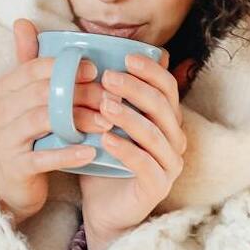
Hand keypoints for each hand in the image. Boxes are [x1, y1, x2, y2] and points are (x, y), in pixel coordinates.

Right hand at [0, 19, 111, 226]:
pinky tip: (92, 151)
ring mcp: (7, 137)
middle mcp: (1, 109)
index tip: (95, 69)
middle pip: (44, 92)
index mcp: (5, 87)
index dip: (66, 66)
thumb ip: (28, 60)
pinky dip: (69, 153)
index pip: (35, 68)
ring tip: (107, 122)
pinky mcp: (16, 165)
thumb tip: (23, 21)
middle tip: (110, 96)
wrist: (8, 183)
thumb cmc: (24, 132)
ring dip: (80, 120)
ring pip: (46, 120)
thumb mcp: (23, 95)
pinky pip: (44, 156)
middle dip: (80, 92)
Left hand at [78, 50, 186, 249]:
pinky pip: (147, 165)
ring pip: (155, 133)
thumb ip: (91, 82)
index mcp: (163, 115)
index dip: (150, 69)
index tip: (125, 57)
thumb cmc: (100, 152)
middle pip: (162, 104)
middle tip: (108, 78)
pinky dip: (127, 149)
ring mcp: (169, 162)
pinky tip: (105, 139)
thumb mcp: (97, 115)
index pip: (166, 84)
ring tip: (104, 105)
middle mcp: (173, 136)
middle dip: (135, 88)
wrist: (100, 204)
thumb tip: (76, 45)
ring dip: (129, 116)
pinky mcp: (158, 186)